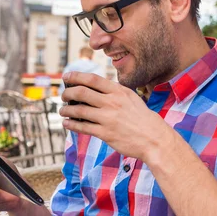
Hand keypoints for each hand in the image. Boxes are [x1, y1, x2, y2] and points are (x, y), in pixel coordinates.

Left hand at [60, 72, 174, 160]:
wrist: (154, 139)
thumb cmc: (142, 118)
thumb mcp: (131, 98)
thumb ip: (114, 92)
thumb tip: (94, 88)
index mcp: (118, 91)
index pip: (92, 79)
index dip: (76, 76)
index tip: (66, 77)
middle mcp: (112, 103)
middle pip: (81, 92)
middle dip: (67, 93)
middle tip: (63, 95)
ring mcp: (108, 118)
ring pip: (79, 110)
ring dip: (66, 109)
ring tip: (62, 110)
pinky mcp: (105, 134)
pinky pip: (82, 127)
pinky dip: (71, 124)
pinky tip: (67, 123)